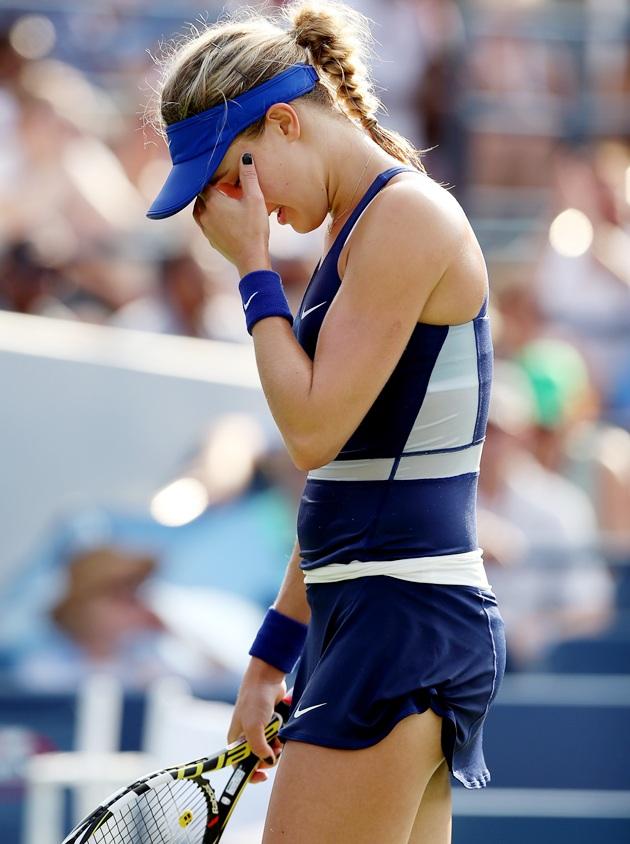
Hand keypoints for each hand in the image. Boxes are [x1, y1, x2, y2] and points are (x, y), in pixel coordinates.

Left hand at [193, 153, 270, 273]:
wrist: (251, 259)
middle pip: (200, 195)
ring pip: (200, 209)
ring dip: (209, 203)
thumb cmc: (254, 229)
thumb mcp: (255, 199)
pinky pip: (206, 223)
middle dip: (209, 188)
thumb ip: (249, 176)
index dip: (211, 175)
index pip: (204, 181)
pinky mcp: (210, 239)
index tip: (219, 171)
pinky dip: (211, 216)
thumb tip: (245, 156)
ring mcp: (205, 228)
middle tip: (220, 184)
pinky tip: (224, 217)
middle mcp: (203, 214)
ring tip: (222, 200)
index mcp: (212, 201)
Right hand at [228, 658, 286, 783]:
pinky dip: (281, 738)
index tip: (263, 776)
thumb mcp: (254, 727)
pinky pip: (277, 738)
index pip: (239, 765)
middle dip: (268, 758)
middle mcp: (247, 737)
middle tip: (275, 750)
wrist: (267, 678)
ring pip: (270, 750)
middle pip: (258, 759)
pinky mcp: (271, 724)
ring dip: (276, 748)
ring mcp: (260, 730)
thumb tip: (268, 762)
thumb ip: (259, 748)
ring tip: (279, 739)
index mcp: (236, 739)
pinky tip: (282, 732)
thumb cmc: (255, 700)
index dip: (250, 774)